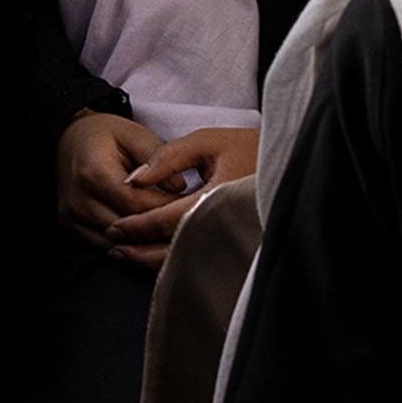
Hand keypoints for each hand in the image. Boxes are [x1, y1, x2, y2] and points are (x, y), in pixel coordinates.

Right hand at [56, 108, 172, 252]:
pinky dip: (125, 245)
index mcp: (94, 172)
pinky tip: (144, 235)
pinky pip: (102, 247)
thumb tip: (180, 187)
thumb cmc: (106, 135)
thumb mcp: (135, 135)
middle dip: (156, 227)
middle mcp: (78, 199)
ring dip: (142, 241)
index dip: (164, 207)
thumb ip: (157, 158)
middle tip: (182, 222)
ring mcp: (70, 216)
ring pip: (115, 243)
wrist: (69, 138)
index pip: (135, 204)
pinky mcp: (68, 226)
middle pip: (125, 228)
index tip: (187, 204)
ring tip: (165, 228)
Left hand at [106, 126, 260, 264]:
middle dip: (140, 250)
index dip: (138, 225)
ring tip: (126, 255)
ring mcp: (231, 238)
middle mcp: (225, 223)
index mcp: (218, 196)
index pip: (169, 219)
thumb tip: (133, 179)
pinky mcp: (234, 244)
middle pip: (174, 248)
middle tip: (114, 248)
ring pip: (186, 260)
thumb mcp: (209, 141)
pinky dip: (172, 260)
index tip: (115, 227)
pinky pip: (198, 259)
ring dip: (152, 261)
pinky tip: (153, 256)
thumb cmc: (248, 147)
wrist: (287, 162)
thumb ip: (169, 156)